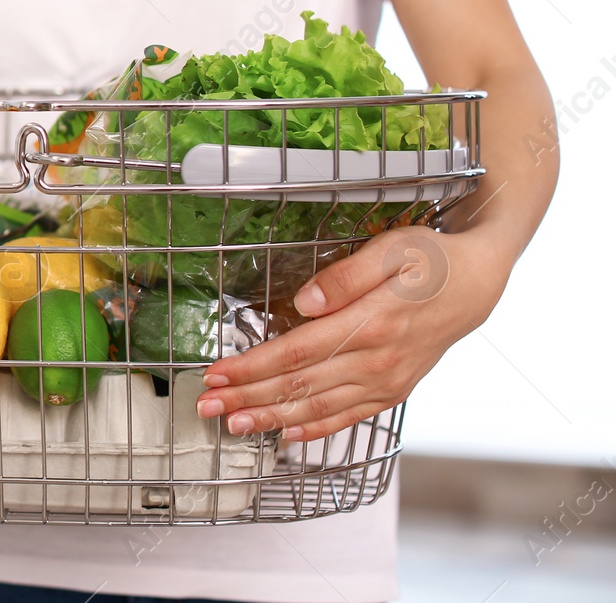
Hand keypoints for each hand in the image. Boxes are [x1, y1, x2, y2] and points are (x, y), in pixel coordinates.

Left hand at [194, 226, 508, 441]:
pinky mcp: (392, 390)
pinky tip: (286, 435)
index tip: (216, 373)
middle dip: (247, 398)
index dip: (252, 366)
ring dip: (271, 418)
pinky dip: (314, 429)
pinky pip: (348, 417)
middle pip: (299, 385)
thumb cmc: (431, 260)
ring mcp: (386, 381)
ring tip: (233, 426)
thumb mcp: (394, 249)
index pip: (296, 352)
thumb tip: (306, 301)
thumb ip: (348, 275)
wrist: (477, 285)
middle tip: (206, 406)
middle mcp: (377, 360)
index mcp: (371, 323)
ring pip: (318, 407)